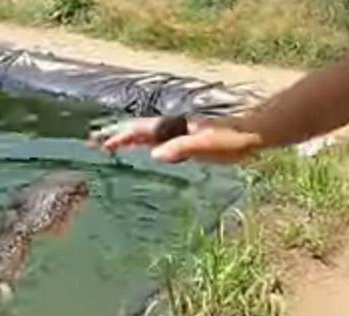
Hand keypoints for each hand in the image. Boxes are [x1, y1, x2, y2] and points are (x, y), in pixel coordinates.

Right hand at [89, 117, 262, 163]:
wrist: (254, 134)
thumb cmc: (232, 141)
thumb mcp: (206, 146)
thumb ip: (181, 148)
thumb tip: (154, 154)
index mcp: (175, 128)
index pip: (142, 131)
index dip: (122, 137)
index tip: (104, 145)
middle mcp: (174, 128)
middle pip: (139, 130)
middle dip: (117, 135)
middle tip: (95, 142)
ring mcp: (179, 134)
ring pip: (147, 135)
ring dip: (127, 139)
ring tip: (108, 146)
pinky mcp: (187, 142)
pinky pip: (159, 143)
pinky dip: (144, 145)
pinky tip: (143, 152)